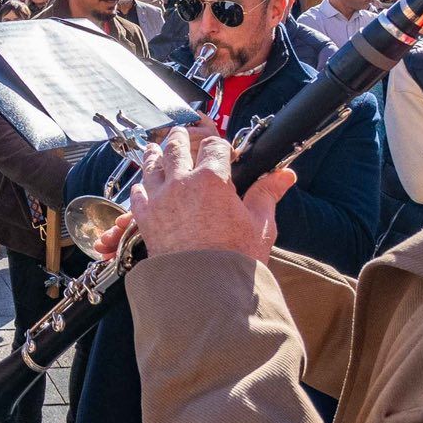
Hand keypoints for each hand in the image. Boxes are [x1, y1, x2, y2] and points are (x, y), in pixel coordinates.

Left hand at [127, 126, 295, 265]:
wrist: (206, 290)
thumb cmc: (235, 258)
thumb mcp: (260, 223)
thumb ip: (267, 193)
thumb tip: (285, 175)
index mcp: (211, 178)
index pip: (215, 145)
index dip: (221, 146)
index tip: (225, 153)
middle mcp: (181, 181)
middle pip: (177, 146)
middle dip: (181, 137)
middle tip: (182, 132)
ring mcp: (159, 198)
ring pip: (152, 163)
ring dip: (156, 153)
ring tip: (158, 147)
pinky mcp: (144, 218)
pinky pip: (137, 192)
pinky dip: (141, 184)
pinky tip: (144, 184)